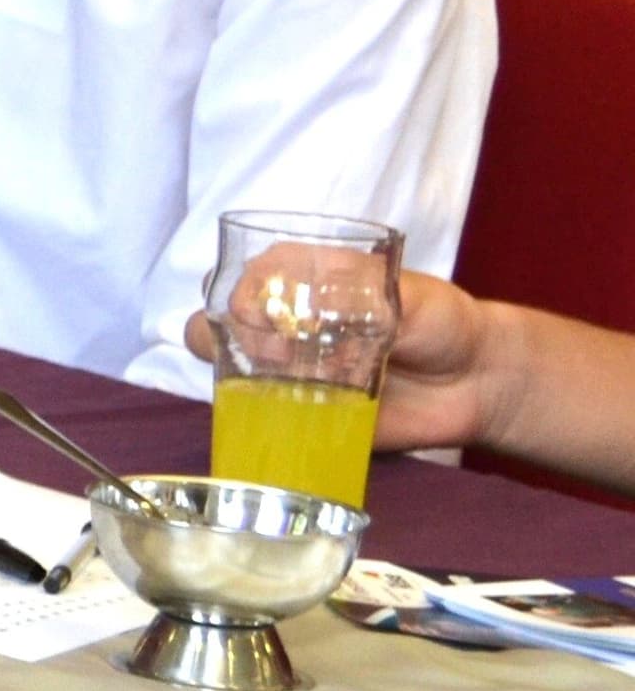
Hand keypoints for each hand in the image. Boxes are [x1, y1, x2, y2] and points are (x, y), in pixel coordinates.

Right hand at [182, 270, 507, 454]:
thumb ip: (361, 298)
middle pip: (213, 318)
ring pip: (221, 364)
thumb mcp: (408, 295)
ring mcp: (286, 368)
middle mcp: (281, 321)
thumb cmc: (440, 321)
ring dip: (235, 371)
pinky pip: (256, 415)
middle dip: (225, 334)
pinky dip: (256, 415)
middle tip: (278, 354)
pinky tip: (293, 411)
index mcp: (301, 279)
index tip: (273, 313)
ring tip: (285, 380)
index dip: (244, 292)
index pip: (242, 274)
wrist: (477, 382)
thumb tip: (310, 311)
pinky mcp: (300, 412)